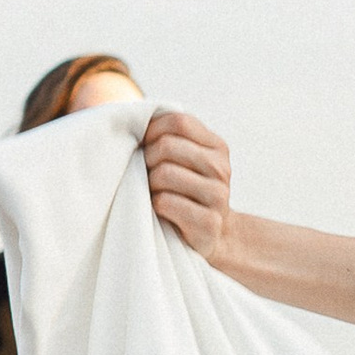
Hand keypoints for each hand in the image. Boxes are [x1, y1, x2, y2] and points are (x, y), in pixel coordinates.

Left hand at [143, 108, 232, 260]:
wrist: (211, 237)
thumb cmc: (185, 192)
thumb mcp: (186, 160)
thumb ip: (171, 138)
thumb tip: (133, 117)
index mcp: (217, 147)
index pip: (178, 121)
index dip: (152, 130)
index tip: (144, 146)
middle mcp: (221, 169)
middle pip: (168, 146)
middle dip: (148, 159)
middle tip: (147, 174)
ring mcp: (218, 196)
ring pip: (164, 173)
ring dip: (149, 184)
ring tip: (153, 193)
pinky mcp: (208, 223)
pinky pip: (165, 202)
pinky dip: (154, 206)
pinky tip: (160, 211)